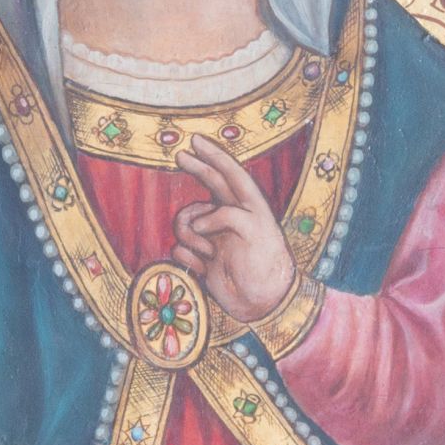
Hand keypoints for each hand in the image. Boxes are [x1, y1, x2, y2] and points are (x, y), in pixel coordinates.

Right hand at [170, 138, 298, 323]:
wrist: (262, 304)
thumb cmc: (265, 266)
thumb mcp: (254, 231)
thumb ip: (224, 216)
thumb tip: (196, 223)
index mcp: (249, 207)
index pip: (231, 174)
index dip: (214, 156)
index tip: (196, 141)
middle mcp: (230, 217)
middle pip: (209, 184)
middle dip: (196, 169)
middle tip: (180, 156)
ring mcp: (215, 237)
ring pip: (185, 221)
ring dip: (189, 235)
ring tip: (206, 252)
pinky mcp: (202, 258)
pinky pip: (180, 248)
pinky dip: (188, 258)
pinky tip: (202, 268)